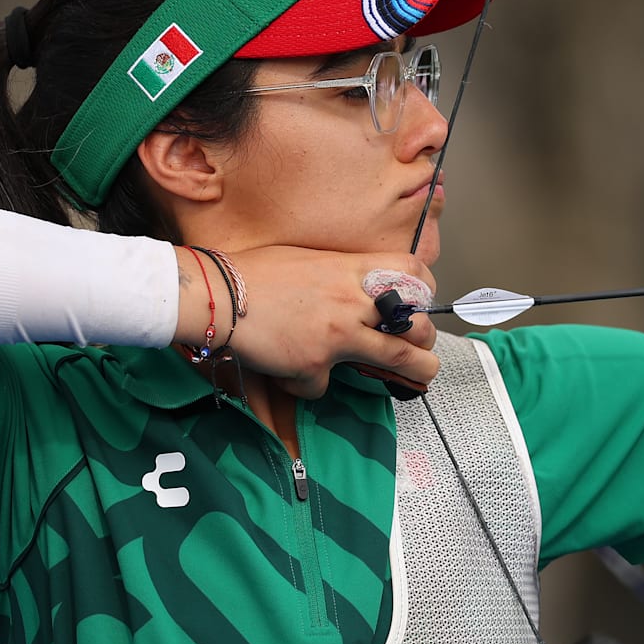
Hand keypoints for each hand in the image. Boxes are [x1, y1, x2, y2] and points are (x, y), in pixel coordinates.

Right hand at [177, 247, 440, 398]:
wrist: (218, 293)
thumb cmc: (255, 272)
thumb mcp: (308, 258)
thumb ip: (338, 274)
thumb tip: (354, 289)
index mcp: (350, 268)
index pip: (411, 269)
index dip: (426, 286)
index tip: (423, 300)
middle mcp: (352, 300)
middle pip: (415, 322)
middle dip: (425, 340)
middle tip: (422, 348)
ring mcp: (337, 334)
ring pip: (396, 358)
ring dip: (414, 372)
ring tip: (421, 378)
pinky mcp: (314, 364)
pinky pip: (324, 385)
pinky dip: (308, 384)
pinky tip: (292, 372)